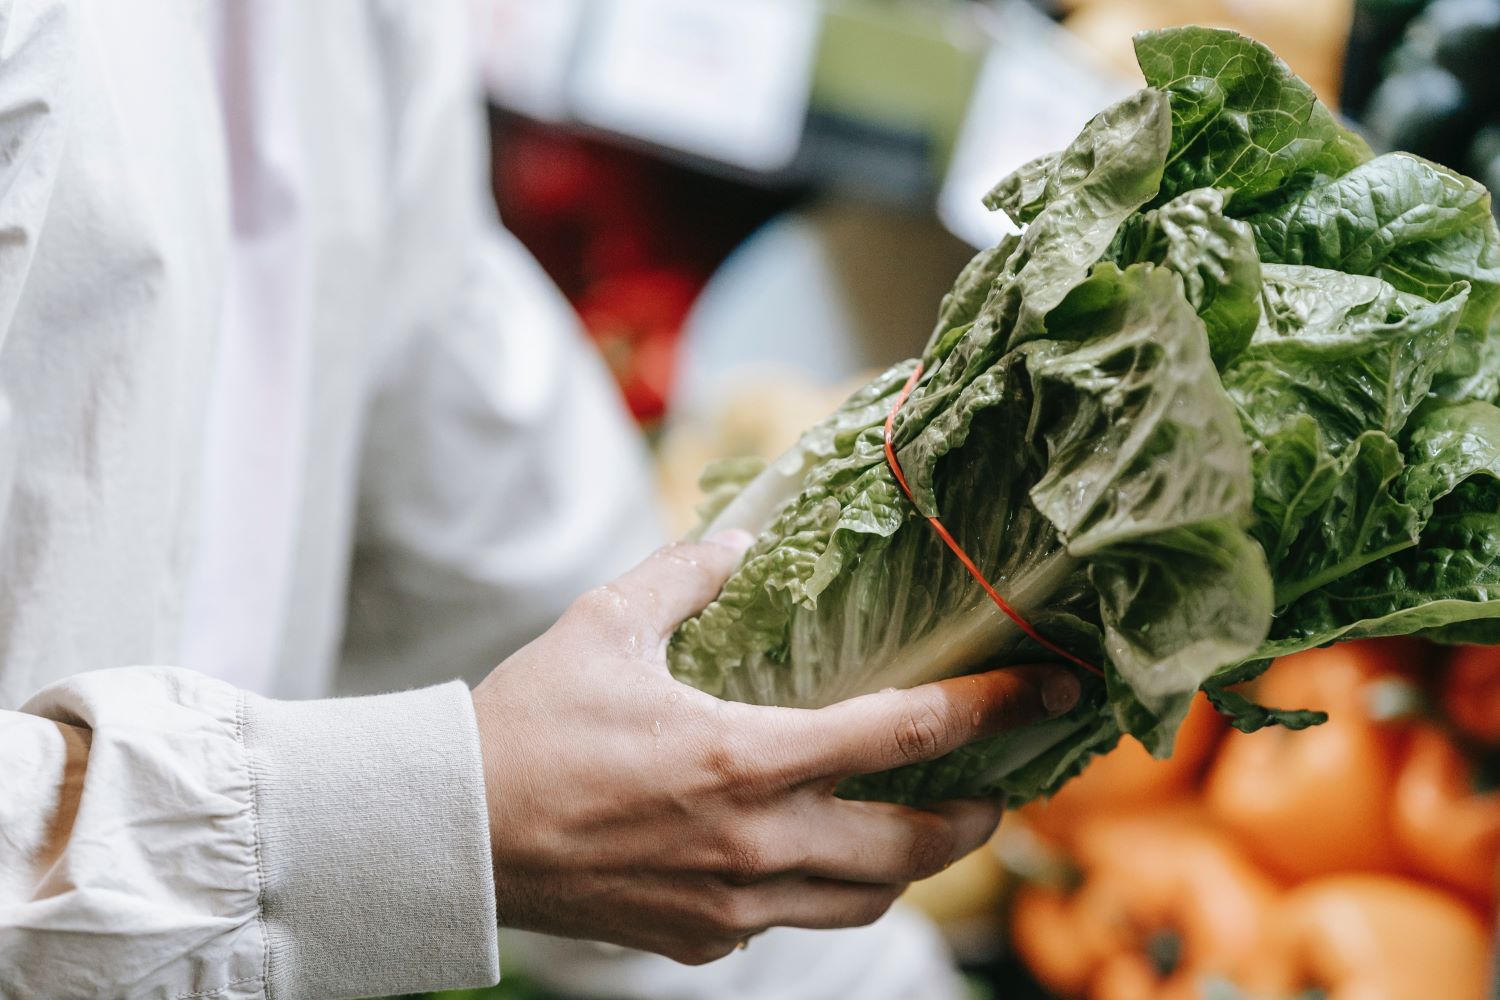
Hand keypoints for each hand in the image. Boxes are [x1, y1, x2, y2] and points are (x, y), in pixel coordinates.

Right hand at [471, 532, 1080, 964]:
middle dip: (974, 819)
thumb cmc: (528, 724)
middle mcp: (754, 843)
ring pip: (861, 902)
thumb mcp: (606, 626)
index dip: (990, 711)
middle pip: (911, 849)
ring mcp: (730, 904)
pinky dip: (818, 890)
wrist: (454, 834)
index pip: (903, 735)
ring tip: (922, 831)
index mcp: (744, 758)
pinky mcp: (699, 941)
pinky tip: (802, 854)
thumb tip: (738, 542)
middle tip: (995, 787)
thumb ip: (687, 577)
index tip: (1048, 692)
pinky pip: (787, 921)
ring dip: (908, 869)